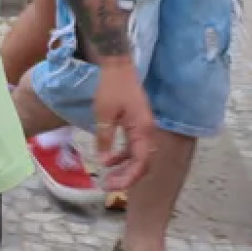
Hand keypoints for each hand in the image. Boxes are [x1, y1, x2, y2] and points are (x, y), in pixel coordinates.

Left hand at [91, 59, 154, 192]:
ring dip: (124, 168)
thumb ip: (105, 138)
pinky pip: (133, 146)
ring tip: (108, 178)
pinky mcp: (137, 124)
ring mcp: (143, 127)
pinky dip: (123, 155)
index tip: (112, 185)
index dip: (128, 177)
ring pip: (138, 155)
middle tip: (108, 185)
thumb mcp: (104, 113)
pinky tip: (108, 160)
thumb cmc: (111, 87)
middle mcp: (147, 131)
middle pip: (142, 162)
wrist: (117, 65)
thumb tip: (103, 161)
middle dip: (126, 176)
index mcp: (143, 130)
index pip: (141, 162)